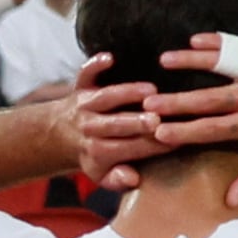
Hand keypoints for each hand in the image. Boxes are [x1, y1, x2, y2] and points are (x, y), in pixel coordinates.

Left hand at [66, 62, 164, 188]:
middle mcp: (90, 127)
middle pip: (114, 125)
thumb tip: (133, 179)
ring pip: (106, 98)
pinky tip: (109, 58)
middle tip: (157, 119)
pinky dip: (94, 66)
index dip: (152, 145)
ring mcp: (85, 105)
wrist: (59, 134)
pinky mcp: (81, 86)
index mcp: (98, 151)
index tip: (177, 139)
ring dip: (126, 93)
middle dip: (135, 122)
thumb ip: (118, 180)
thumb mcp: (102, 175)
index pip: (129, 148)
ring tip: (150, 90)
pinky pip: (85, 74)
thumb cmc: (93, 155)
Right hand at [139, 34, 237, 204]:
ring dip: (191, 62)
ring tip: (163, 61)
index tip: (158, 133)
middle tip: (149, 103)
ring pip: (221, 65)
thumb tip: (228, 203)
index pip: (212, 129)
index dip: (184, 131)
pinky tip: (193, 42)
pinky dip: (216, 43)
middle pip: (209, 99)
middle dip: (177, 102)